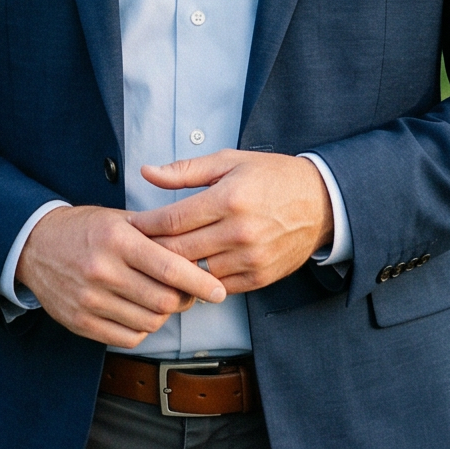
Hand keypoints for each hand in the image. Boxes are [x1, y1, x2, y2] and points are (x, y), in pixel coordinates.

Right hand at [16, 203, 228, 347]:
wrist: (34, 245)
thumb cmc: (85, 229)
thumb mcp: (119, 219)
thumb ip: (156, 235)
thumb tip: (199, 252)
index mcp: (117, 240)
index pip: (170, 269)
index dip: (201, 282)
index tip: (219, 291)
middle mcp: (103, 271)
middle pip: (164, 301)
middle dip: (184, 300)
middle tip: (188, 292)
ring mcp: (90, 300)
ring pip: (149, 322)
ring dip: (164, 315)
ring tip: (161, 299)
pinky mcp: (81, 322)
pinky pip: (128, 338)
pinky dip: (142, 329)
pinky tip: (139, 311)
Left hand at [132, 151, 331, 294]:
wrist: (321, 203)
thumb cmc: (272, 177)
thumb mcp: (230, 161)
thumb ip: (186, 170)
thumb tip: (147, 172)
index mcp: (229, 199)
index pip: (172, 220)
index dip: (145, 225)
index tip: (128, 226)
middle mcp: (239, 231)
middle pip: (179, 251)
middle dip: (151, 251)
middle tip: (132, 249)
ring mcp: (250, 258)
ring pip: (195, 274)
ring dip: (173, 271)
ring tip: (154, 264)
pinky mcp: (259, 277)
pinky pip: (218, 287)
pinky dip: (200, 282)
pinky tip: (187, 273)